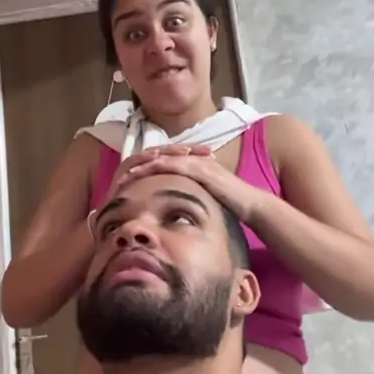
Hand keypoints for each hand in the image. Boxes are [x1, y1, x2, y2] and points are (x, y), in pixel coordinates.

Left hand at [116, 151, 256, 223]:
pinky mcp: (201, 168)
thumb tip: (177, 214)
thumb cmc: (231, 206)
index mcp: (194, 167)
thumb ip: (192, 201)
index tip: (129, 179)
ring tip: (127, 173)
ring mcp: (198, 162)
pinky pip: (175, 163)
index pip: (165, 165)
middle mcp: (195, 160)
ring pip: (165, 158)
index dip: (147, 170)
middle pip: (161, 158)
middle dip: (141, 164)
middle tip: (122, 174)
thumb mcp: (206, 201)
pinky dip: (159, 166)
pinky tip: (145, 171)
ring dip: (145, 164)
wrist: (251, 204)